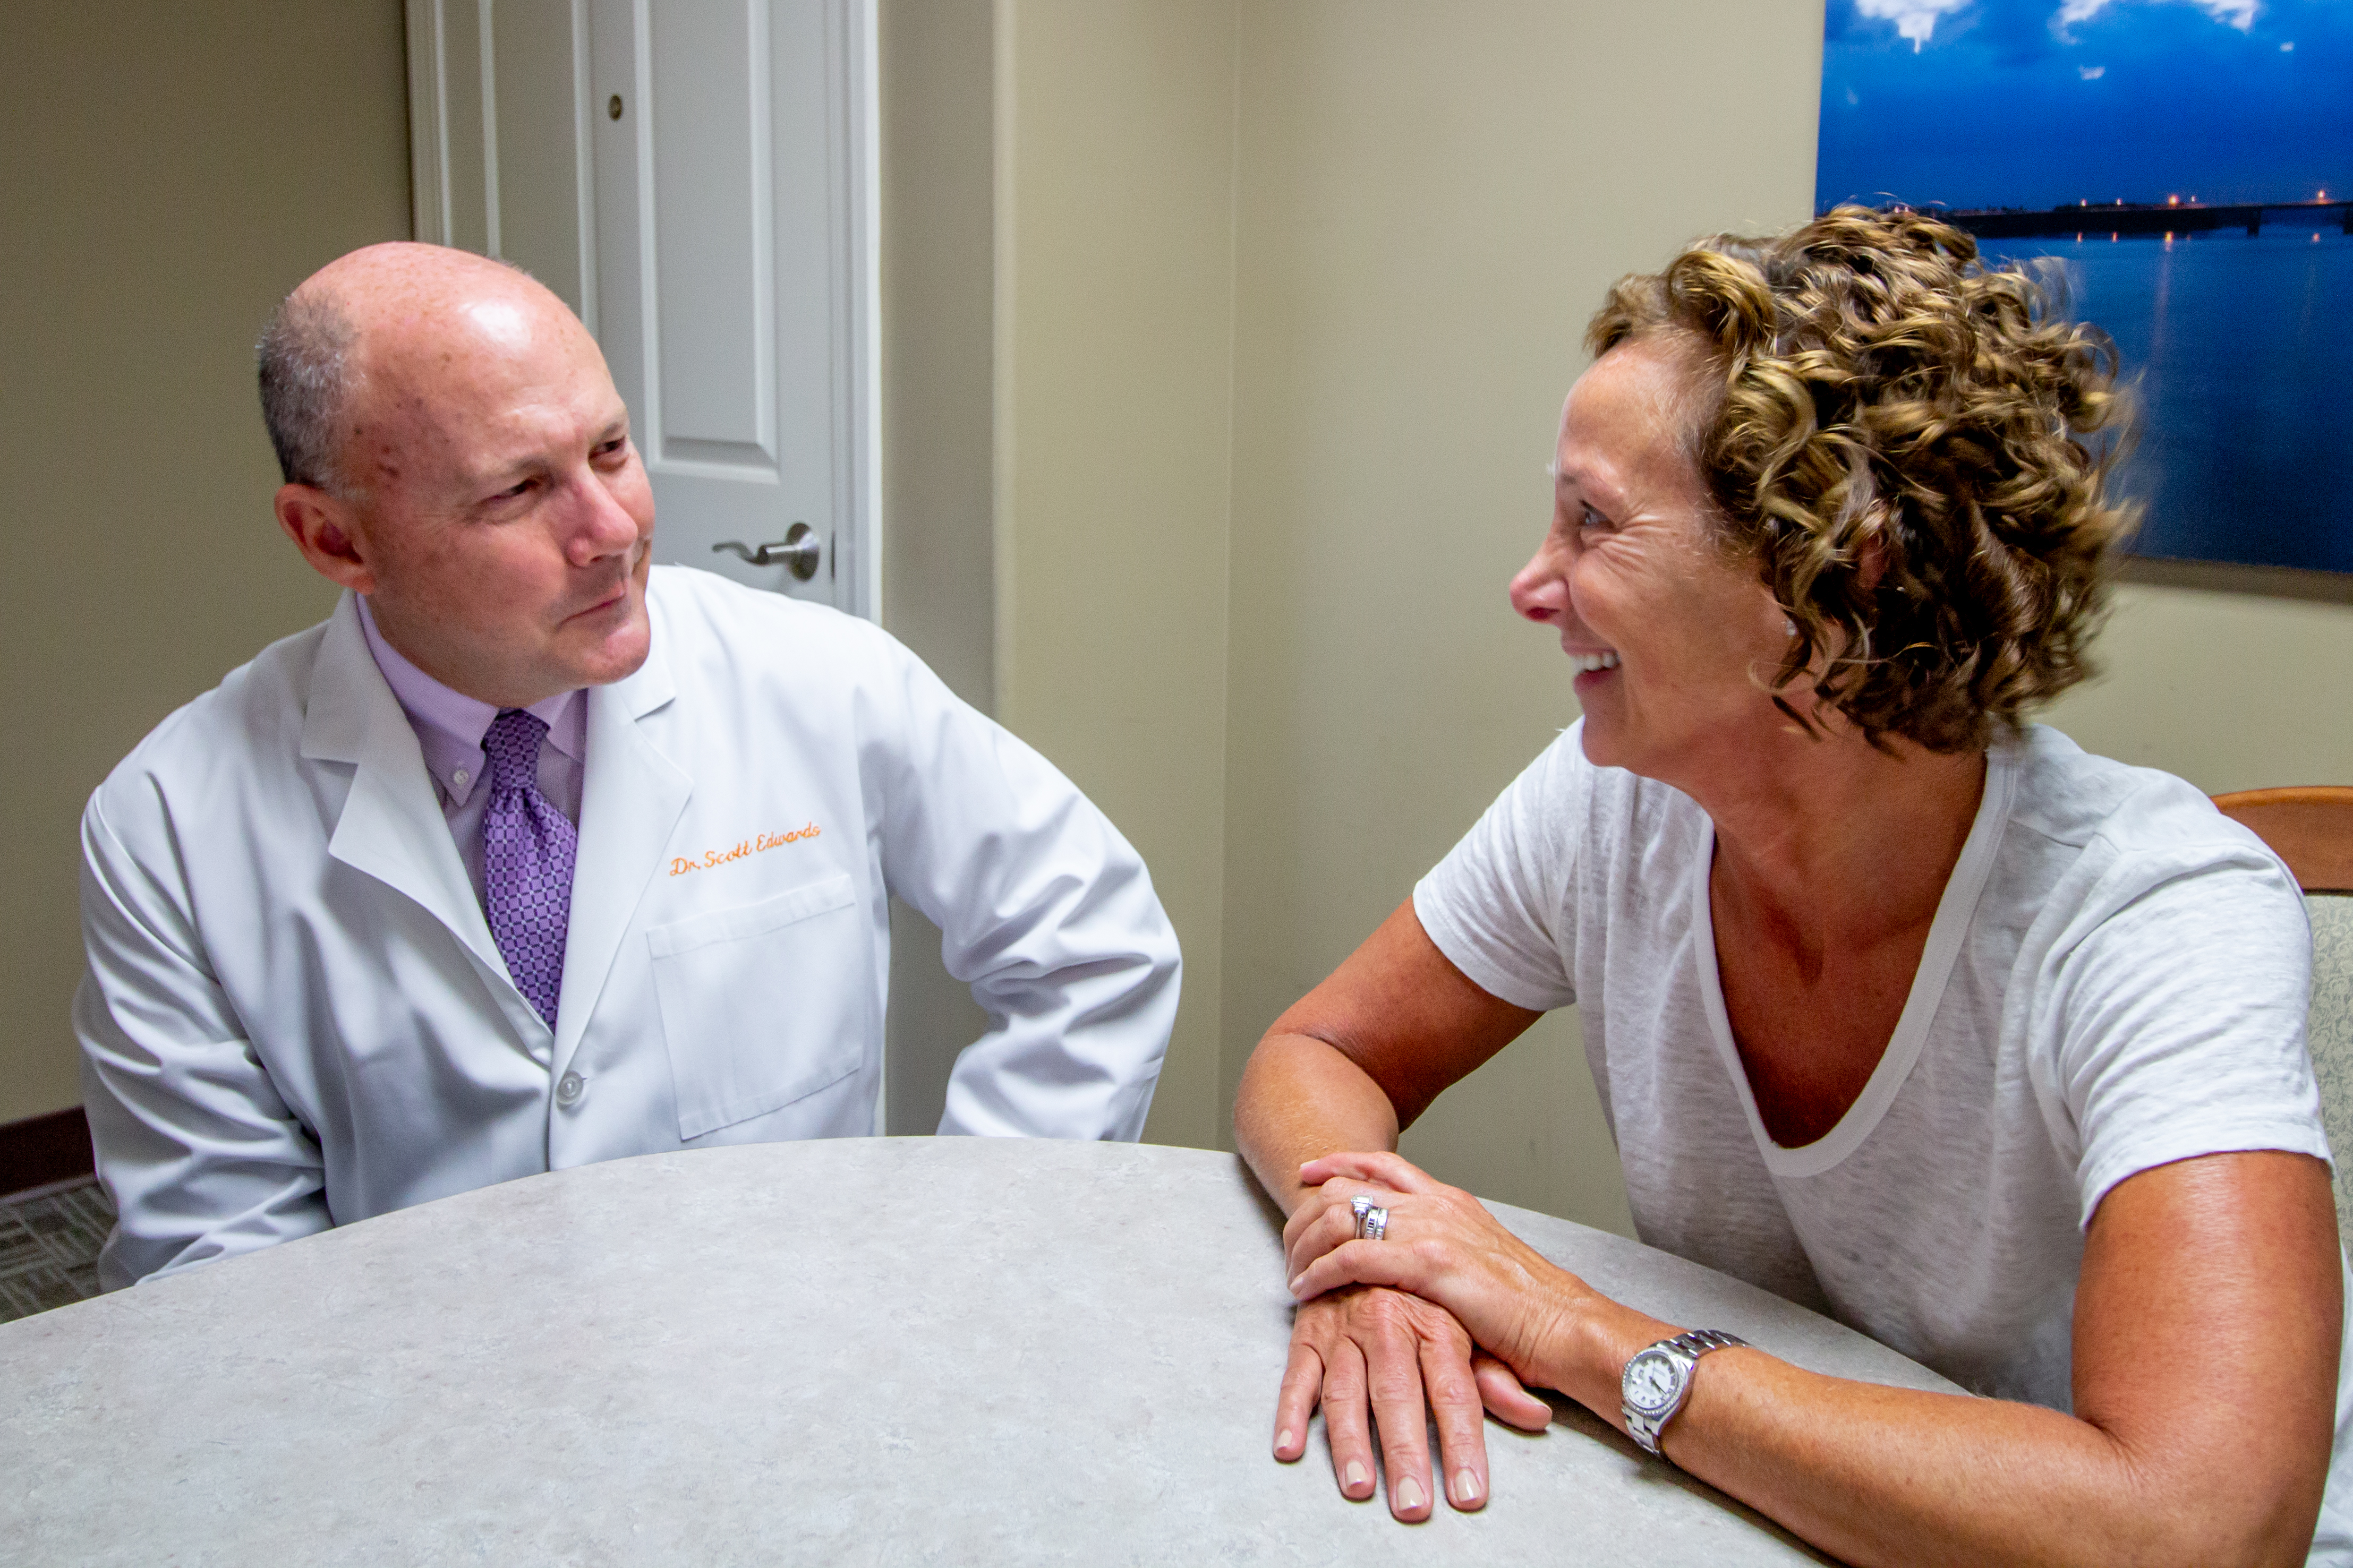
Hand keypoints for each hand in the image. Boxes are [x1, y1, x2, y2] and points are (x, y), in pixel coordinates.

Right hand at [1273, 1283, 1550, 1519]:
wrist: (1366, 1230)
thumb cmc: (1423, 1293)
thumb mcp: (1467, 1326)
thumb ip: (1495, 1376)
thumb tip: (1536, 1415)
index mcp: (1435, 1324)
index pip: (1454, 1393)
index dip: (1462, 1445)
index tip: (1469, 1494)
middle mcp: (1388, 1324)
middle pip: (1398, 1395)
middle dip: (1406, 1453)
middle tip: (1413, 1505)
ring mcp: (1344, 1328)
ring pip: (1345, 1390)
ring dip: (1349, 1442)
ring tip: (1359, 1487)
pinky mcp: (1308, 1332)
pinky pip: (1296, 1375)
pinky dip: (1289, 1413)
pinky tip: (1289, 1448)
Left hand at [1287, 1151, 1594, 1391]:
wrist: (1565, 1325)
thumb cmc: (1529, 1308)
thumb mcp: (1481, 1262)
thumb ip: (1445, 1250)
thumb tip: (1412, 1259)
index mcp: (1452, 1201)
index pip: (1383, 1166)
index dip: (1339, 1164)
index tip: (1309, 1172)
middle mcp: (1438, 1205)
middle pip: (1351, 1187)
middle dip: (1309, 1210)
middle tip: (1289, 1241)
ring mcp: (1433, 1230)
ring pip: (1344, 1217)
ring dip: (1307, 1244)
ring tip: (1293, 1271)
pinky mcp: (1429, 1264)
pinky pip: (1354, 1256)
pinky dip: (1321, 1271)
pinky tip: (1306, 1289)